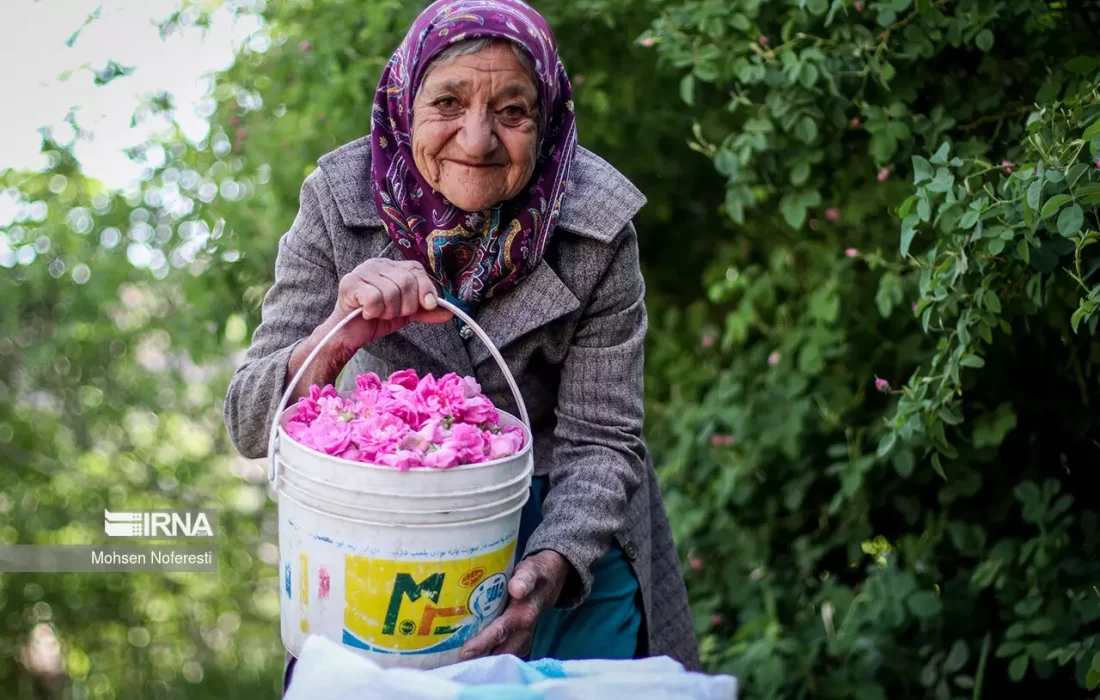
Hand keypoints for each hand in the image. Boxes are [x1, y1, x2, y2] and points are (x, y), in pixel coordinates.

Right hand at [332, 258, 451, 348]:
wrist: (349, 333)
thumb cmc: (377, 318)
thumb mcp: (406, 313)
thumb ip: (425, 310)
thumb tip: (449, 313)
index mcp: (391, 266)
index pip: (416, 269)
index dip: (425, 288)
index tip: (428, 305)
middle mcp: (376, 264)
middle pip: (406, 281)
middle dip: (405, 305)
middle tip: (394, 313)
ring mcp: (361, 272)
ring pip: (390, 291)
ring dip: (388, 311)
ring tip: (379, 314)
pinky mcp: (349, 284)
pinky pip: (374, 298)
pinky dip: (374, 311)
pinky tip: (367, 313)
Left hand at [460, 550, 570, 659]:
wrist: (550, 582)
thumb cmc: (535, 574)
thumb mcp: (531, 571)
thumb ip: (524, 578)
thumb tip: (517, 589)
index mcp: (523, 615)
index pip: (500, 632)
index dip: (482, 643)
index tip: (464, 652)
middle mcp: (523, 632)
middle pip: (499, 652)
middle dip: (478, 660)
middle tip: (454, 666)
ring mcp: (522, 640)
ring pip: (501, 657)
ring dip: (483, 662)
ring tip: (458, 666)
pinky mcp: (519, 641)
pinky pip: (502, 654)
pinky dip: (488, 658)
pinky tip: (470, 660)